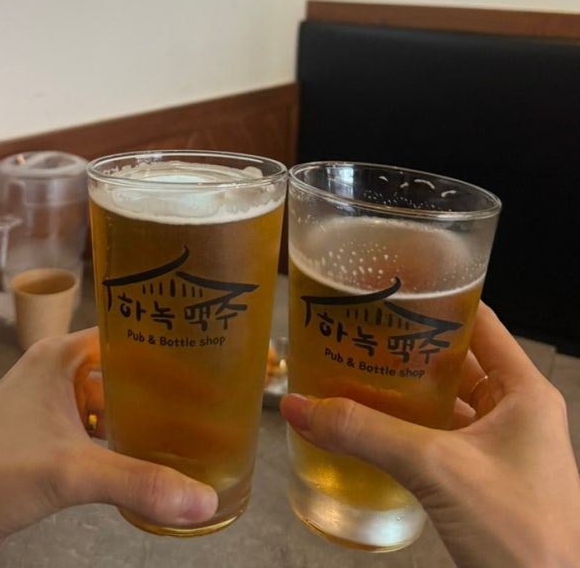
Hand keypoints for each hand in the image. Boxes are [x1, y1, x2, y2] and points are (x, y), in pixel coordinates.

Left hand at [0, 329, 216, 567]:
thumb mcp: (68, 473)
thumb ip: (138, 482)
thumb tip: (202, 501)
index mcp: (60, 357)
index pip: (128, 332)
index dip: (169, 339)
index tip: (213, 347)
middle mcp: (57, 376)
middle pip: (126, 371)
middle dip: (167, 385)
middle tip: (217, 395)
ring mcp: (50, 411)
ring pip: (114, 406)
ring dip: (147, 419)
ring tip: (197, 431)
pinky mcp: (46, 447)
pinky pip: (99, 438)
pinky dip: (125, 447)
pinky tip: (154, 465)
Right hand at [281, 303, 579, 567]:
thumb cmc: (525, 540)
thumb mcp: (436, 469)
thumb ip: (366, 433)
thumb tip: (304, 406)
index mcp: (525, 391)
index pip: (477, 320)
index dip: (434, 300)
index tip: (390, 288)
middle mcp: (518, 413)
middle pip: (457, 360)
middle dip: (408, 347)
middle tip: (361, 330)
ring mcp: (504, 449)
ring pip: (448, 402)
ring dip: (406, 392)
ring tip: (357, 373)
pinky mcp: (487, 481)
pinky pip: (444, 440)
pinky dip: (411, 431)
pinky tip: (375, 430)